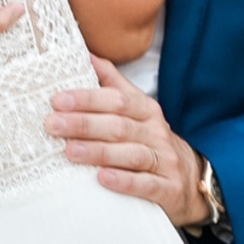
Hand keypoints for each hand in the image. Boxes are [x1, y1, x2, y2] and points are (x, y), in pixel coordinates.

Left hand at [45, 56, 202, 226]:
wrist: (190, 179)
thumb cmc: (149, 140)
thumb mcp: (136, 109)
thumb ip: (112, 83)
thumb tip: (85, 55)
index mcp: (146, 110)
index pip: (117, 99)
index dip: (87, 99)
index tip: (58, 100)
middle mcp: (157, 132)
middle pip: (120, 125)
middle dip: (84, 124)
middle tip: (53, 125)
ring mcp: (165, 161)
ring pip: (132, 154)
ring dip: (99, 152)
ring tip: (70, 151)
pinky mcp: (169, 188)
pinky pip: (147, 184)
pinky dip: (124, 181)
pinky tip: (102, 178)